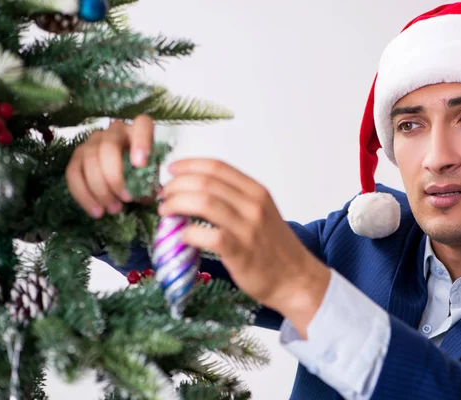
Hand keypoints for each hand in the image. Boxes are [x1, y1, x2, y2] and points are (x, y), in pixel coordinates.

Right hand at [65, 115, 154, 217]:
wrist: (125, 180)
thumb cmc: (142, 175)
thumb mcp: (151, 178)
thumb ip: (150, 183)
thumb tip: (145, 195)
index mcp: (138, 131)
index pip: (142, 125)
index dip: (141, 142)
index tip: (140, 164)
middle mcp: (114, 131)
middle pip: (108, 147)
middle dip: (115, 176)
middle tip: (127, 199)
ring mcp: (92, 142)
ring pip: (89, 161)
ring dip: (101, 190)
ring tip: (114, 209)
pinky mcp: (76, 157)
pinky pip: (73, 174)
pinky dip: (84, 196)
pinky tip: (97, 212)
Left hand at [159, 159, 330, 336]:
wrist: (296, 279)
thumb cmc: (273, 248)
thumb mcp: (261, 213)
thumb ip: (235, 200)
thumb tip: (196, 191)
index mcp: (256, 191)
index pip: (217, 166)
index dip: (188, 165)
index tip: (170, 171)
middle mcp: (253, 205)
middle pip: (205, 182)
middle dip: (176, 185)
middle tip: (163, 195)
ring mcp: (248, 228)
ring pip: (204, 203)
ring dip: (177, 204)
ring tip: (165, 212)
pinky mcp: (240, 251)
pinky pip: (208, 235)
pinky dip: (188, 232)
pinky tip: (181, 236)